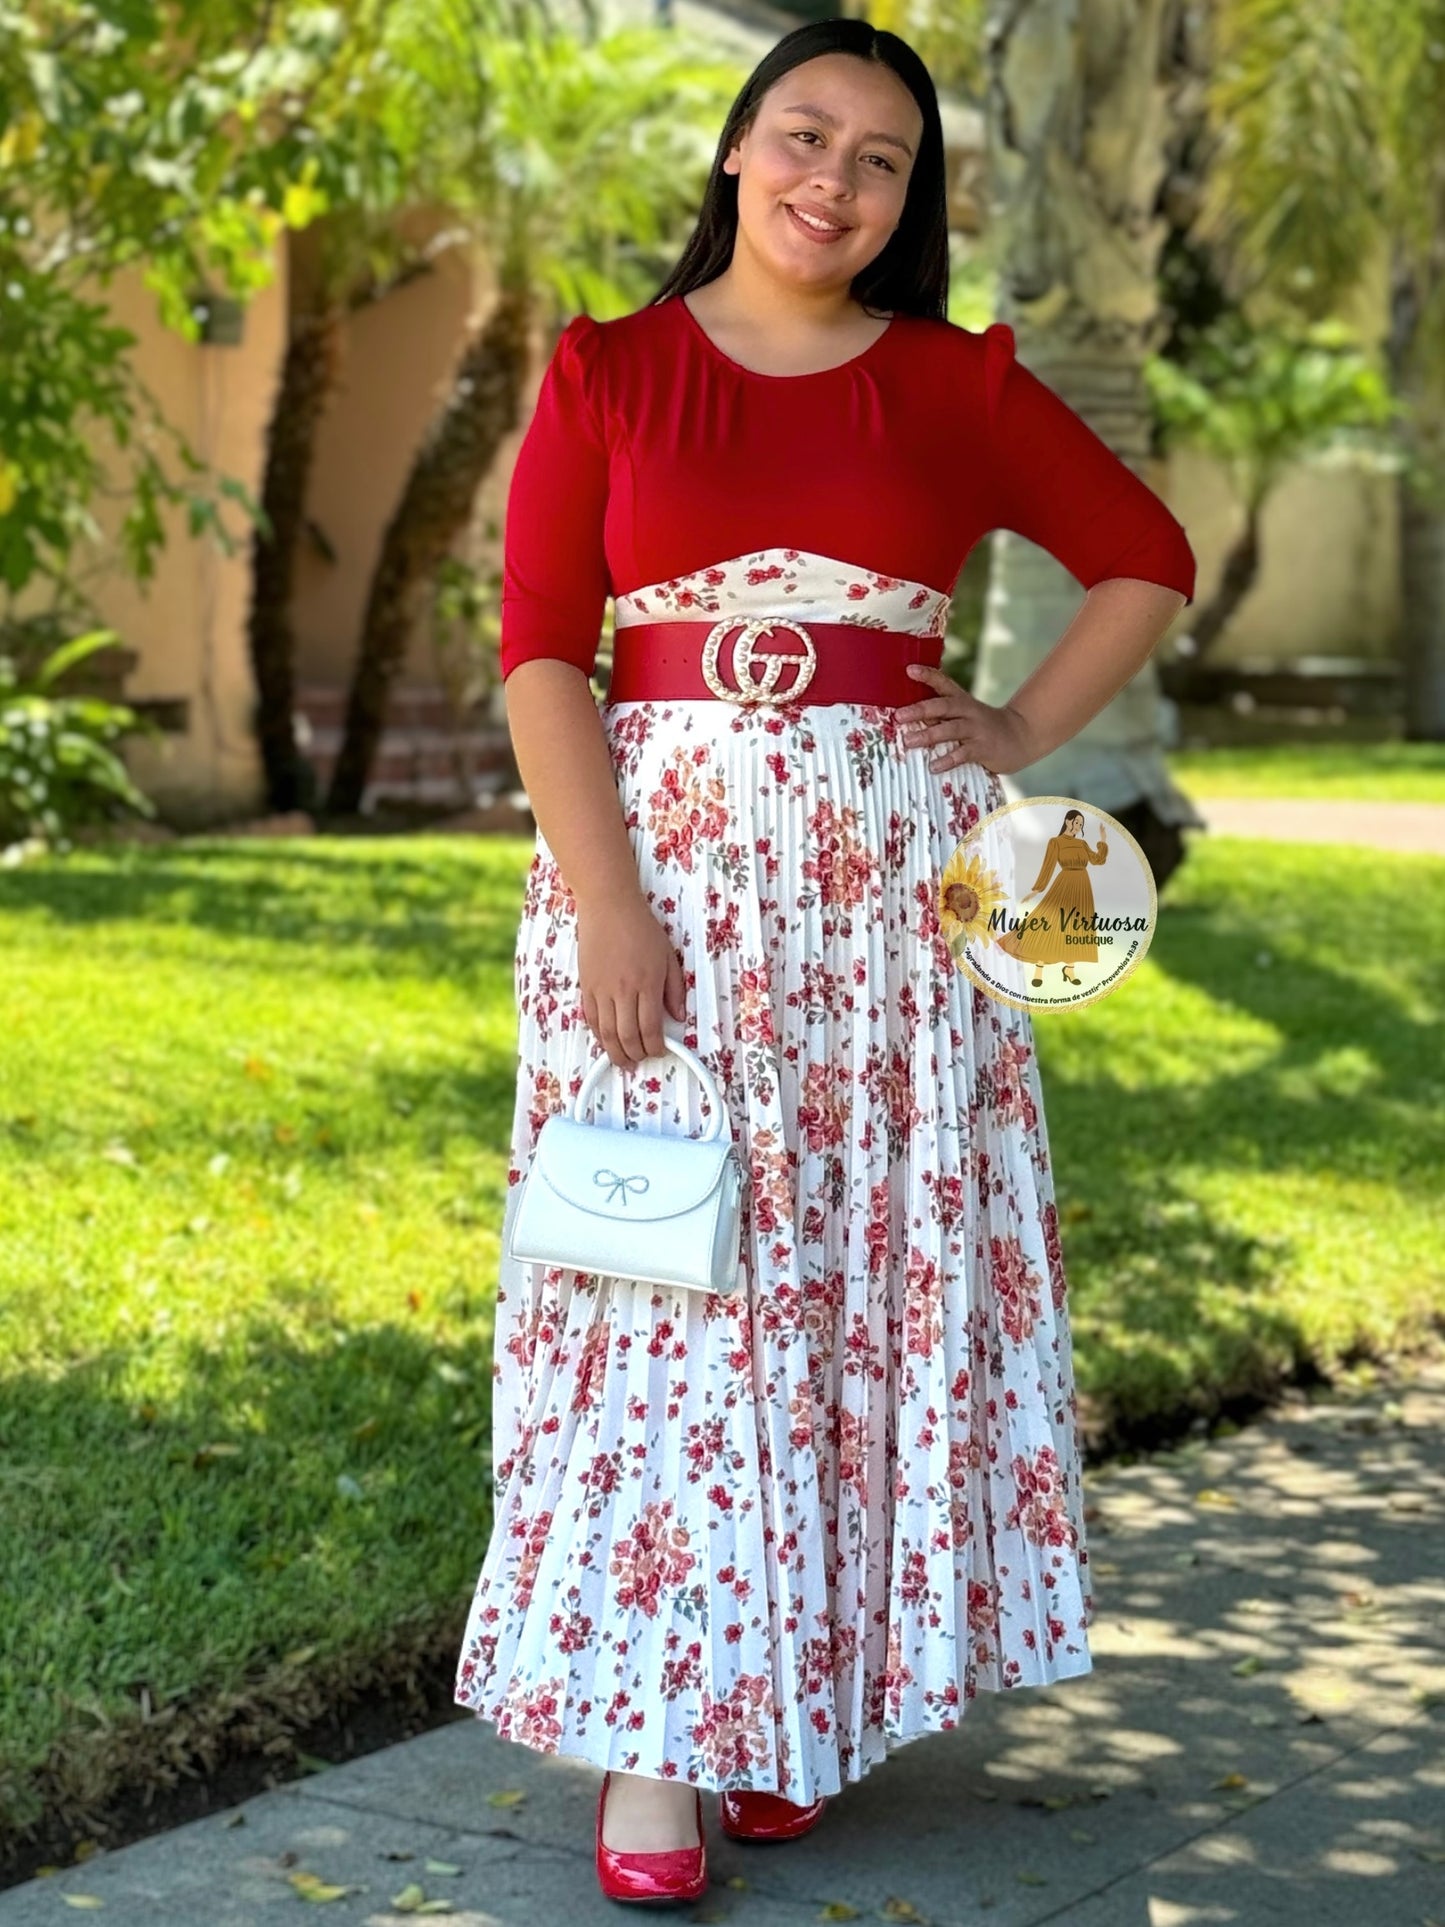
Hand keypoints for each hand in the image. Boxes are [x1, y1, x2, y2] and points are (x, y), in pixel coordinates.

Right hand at [576, 891, 688, 1070]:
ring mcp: (601, 989)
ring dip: (615, 1052)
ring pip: (606, 1033)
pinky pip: (591, 1019)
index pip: (651, 1028)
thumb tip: (678, 1016)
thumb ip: (675, 989)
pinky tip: (606, 1041)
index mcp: (647, 983)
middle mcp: (623, 990)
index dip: (656, 1046)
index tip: (660, 1050)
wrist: (609, 906)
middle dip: (636, 1054)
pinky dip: (598, 1035)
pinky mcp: (586, 986)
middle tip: (641, 1059)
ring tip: (623, 1061)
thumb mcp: (669, 956)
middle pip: (627, 1036)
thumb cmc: (641, 928)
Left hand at [895, 666, 1039, 775]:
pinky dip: (948, 760)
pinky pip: (963, 754)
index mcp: (961, 700)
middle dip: (920, 710)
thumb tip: (908, 717)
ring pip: (951, 730)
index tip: (909, 669)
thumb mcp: (963, 714)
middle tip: (899, 715)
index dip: (927, 675)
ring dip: (928, 736)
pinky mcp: (983, 748)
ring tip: (909, 741)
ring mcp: (976, 729)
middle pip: (943, 706)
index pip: (943, 683)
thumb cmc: (981, 726)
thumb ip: (939, 715)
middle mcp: (968, 711)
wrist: (1020, 736)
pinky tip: (933, 766)